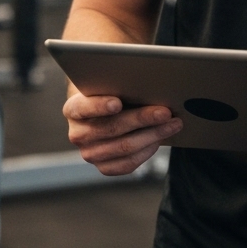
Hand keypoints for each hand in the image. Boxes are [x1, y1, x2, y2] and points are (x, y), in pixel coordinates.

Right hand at [64, 91, 182, 175]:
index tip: (117, 103)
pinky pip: (128, 163)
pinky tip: (160, 139)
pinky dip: (147, 150)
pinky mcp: (104, 167)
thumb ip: (118, 83)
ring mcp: (90, 153)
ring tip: (173, 124)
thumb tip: (147, 80)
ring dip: (153, 135)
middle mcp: (78, 134)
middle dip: (142, 119)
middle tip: (165, 112)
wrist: (105, 114)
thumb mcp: (108, 84)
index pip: (83, 108)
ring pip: (124, 147)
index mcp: (73, 109)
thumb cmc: (110, 93)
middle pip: (111, 128)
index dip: (100, 106)